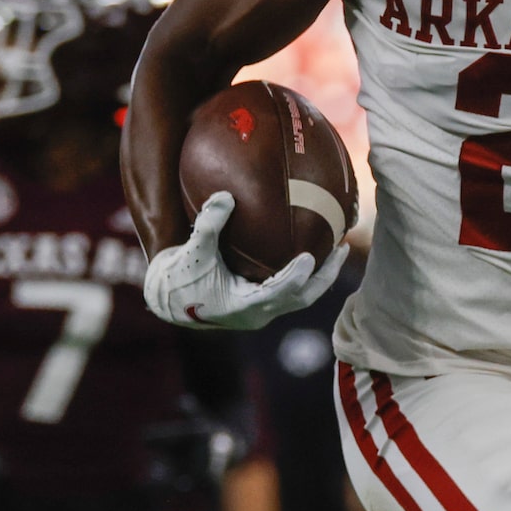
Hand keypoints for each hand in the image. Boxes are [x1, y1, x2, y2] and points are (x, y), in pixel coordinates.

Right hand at [142, 191, 343, 330]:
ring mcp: (261, 311)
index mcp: (242, 306)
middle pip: (302, 298)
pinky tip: (313, 248)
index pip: (277, 294)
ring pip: (300, 296)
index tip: (310, 257)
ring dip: (321, 275)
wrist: (168, 298)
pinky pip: (290, 290)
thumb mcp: (191, 251)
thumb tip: (224, 196)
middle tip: (341, 248)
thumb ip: (208, 225)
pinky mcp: (261, 304)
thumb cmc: (179, 277)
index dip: (294, 277)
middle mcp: (257, 314)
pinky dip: (305, 273)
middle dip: (325, 276)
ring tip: (338, 248)